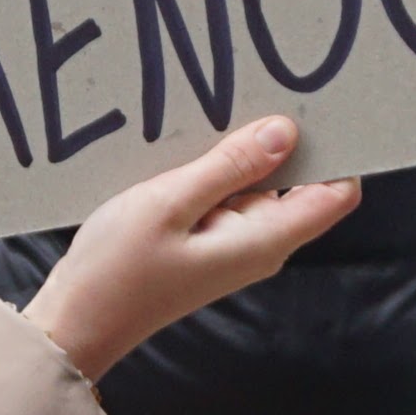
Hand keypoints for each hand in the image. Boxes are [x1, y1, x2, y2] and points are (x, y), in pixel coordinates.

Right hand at [26, 119, 359, 380]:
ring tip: (214, 115)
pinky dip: (219, 171)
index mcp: (265, 240)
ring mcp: (236, 244)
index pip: (337, 194)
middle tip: (256, 95)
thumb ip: (231, 167)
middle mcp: (262, 244)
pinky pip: (230, 196)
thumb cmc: (118, 268)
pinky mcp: (210, 241)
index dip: (338, 151)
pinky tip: (191, 147)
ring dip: (245, 153)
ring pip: (261, 185)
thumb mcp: (171, 201)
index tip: (320, 109)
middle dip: (286, 141)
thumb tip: (287, 132)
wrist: (77, 320)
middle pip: (301, 182)